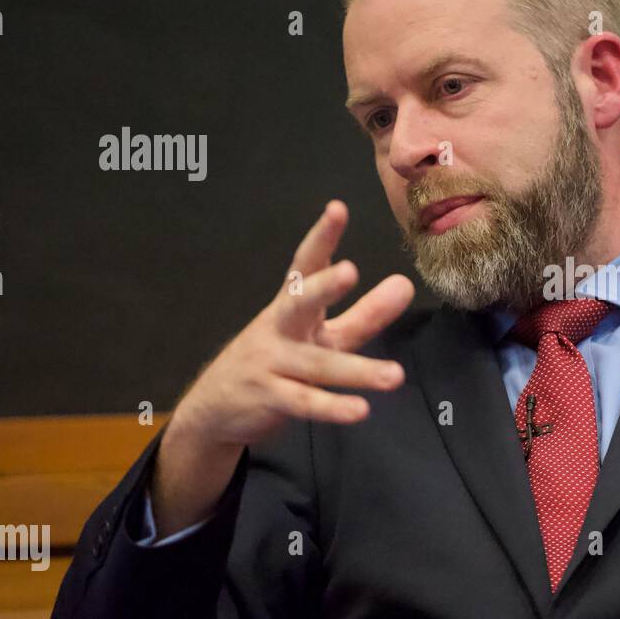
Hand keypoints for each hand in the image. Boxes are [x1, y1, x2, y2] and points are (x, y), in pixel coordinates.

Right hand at [154, 201, 414, 534]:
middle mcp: (281, 329)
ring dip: (357, 371)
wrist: (214, 408)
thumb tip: (405, 284)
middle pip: (300, 302)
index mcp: (292, 306)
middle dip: (322, 287)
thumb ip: (364, 315)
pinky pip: (304, 402)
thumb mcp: (320, 336)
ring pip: (317, 364)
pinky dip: (332, 407)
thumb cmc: (277, 362)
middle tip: (349, 270)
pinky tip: (360, 410)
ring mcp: (272, 363)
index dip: (321, 238)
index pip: (306, 266)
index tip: (337, 208)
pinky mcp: (269, 397)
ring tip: (396, 375)